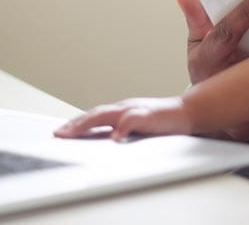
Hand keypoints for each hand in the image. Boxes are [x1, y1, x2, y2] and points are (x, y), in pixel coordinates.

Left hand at [54, 97, 190, 140]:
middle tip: (60, 134)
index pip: (93, 116)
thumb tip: (104, 143)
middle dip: (76, 124)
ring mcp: (135, 108)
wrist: (188, 111)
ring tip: (73, 131)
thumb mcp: (137, 126)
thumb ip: (121, 132)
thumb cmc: (162, 120)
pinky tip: (115, 137)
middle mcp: (124, 107)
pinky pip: (132, 119)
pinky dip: (122, 127)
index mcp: (120, 111)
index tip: (60, 132)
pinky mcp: (148, 114)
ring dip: (88, 122)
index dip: (76, 124)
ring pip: (107, 113)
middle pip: (95, 113)